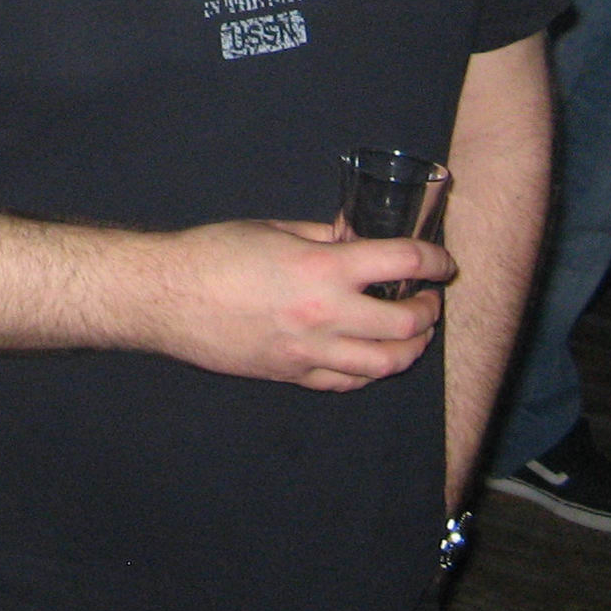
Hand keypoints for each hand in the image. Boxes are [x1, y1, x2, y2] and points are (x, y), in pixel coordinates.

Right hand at [141, 219, 449, 390]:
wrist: (167, 297)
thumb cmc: (214, 253)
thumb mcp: (274, 229)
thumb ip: (323, 237)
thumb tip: (355, 238)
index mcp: (323, 268)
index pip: (403, 264)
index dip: (435, 261)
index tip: (444, 263)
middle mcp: (325, 315)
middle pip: (406, 324)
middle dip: (429, 312)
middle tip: (428, 300)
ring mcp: (311, 352)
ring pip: (385, 364)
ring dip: (410, 348)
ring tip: (411, 334)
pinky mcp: (293, 374)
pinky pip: (348, 381)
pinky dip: (369, 369)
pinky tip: (370, 355)